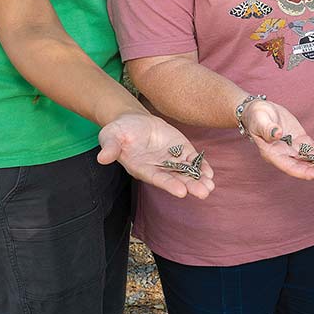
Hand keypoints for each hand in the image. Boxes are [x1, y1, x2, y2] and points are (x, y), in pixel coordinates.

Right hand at [98, 112, 214, 198]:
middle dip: (190, 185)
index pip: (157, 178)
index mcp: (142, 168)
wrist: (132, 121)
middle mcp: (158, 167)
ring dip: (199, 179)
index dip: (169, 184)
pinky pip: (192, 159)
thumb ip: (110, 147)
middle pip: (176, 179)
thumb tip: (102, 158)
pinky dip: (201, 165)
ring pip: (186, 171)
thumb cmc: (119, 131)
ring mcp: (170, 159)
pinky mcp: (180, 149)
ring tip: (210, 185)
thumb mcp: (111, 136)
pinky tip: (210, 173)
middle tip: (204, 192)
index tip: (181, 192)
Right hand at [242, 98, 313, 180]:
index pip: (292, 168)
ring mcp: (295, 150)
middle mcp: (286, 156)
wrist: (259, 112)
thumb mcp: (259, 120)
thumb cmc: (256, 117)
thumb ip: (267, 129)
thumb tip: (276, 133)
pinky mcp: (302, 142)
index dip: (307, 172)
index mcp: (274, 155)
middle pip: (306, 167)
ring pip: (313, 160)